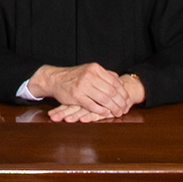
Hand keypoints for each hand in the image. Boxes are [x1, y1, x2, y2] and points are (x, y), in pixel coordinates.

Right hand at [27, 63, 142, 118]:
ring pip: (104, 99)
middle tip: (125, 109)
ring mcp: (82, 86)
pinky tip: (106, 113)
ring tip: (117, 113)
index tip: (127, 100)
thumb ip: (105, 74)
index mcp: (95, 68)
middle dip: (120, 102)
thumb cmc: (74, 76)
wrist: (55, 79)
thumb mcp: (89, 70)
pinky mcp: (76, 96)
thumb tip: (120, 81)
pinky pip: (93, 106)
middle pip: (111, 91)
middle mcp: (89, 75)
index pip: (115, 82)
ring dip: (113, 108)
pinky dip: (101, 110)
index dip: (123, 93)